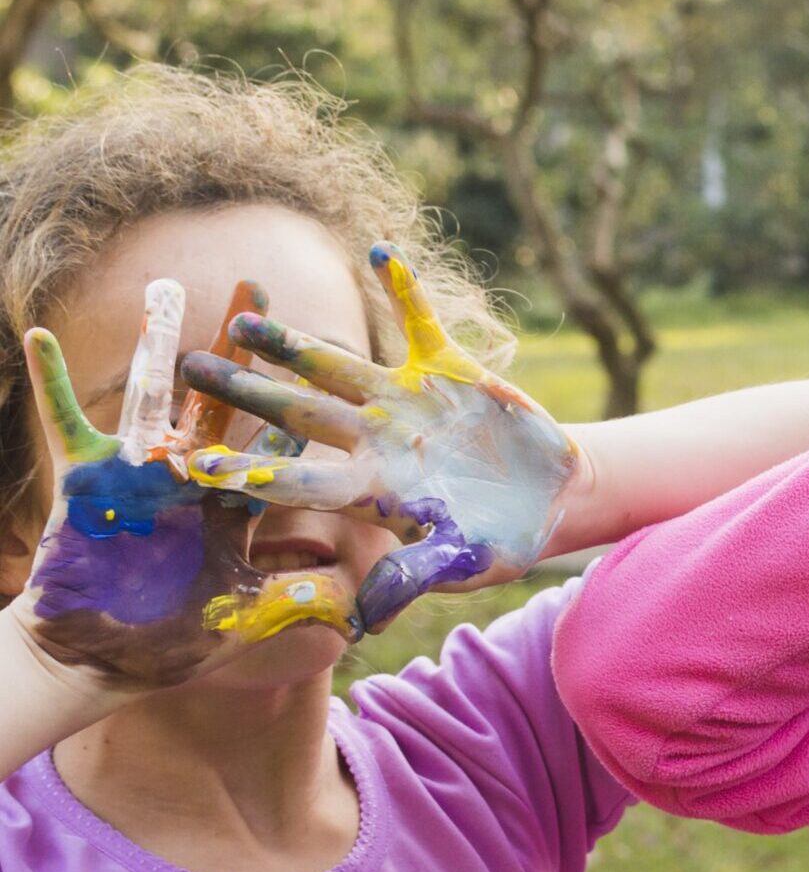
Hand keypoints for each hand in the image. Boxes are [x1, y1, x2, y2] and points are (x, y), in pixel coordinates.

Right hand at [7, 281, 347, 690]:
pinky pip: (64, 420)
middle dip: (241, 349)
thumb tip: (364, 605)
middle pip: (225, 402)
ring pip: (152, 396)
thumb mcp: (242, 621)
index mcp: (235, 506)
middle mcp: (192, 478)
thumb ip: (297, 604)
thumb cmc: (169, 647)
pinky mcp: (86, 478)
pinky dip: (51, 380)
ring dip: (156, 343)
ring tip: (165, 286)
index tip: (336, 363)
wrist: (94, 661)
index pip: (281, 449)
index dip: (307, 411)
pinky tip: (42, 337)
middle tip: (260, 287)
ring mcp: (138, 473)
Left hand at [181, 244, 578, 633]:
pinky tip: (380, 252)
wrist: (553, 497)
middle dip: (245, 390)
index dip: (250, 471)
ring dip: (294, 341)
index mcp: (372, 488)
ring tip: (248, 319)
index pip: (300, 479)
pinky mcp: (447, 370)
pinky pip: (420, 322)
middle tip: (193, 368)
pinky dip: (404, 288)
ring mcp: (406, 400)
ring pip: (337, 363)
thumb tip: (361, 618)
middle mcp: (375, 438)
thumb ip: (411, 578)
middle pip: (297, 410)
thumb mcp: (461, 565)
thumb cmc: (502, 539)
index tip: (197, 464)